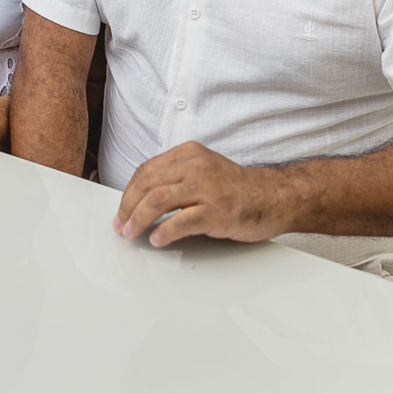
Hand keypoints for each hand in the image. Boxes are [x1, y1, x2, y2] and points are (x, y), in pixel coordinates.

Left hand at [112, 141, 291, 247]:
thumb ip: (176, 176)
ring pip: (158, 200)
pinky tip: (156, 239)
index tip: (121, 209)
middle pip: (148, 184)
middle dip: (128, 207)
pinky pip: (182, 221)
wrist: (272, 197)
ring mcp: (207, 188)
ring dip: (139, 219)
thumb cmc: (236, 188)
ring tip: (131, 233)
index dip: (129, 192)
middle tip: (120, 225)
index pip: (146, 170)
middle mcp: (196, 166)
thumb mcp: (203, 170)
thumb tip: (142, 198)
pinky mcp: (217, 211)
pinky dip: (164, 232)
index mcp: (188, 154)